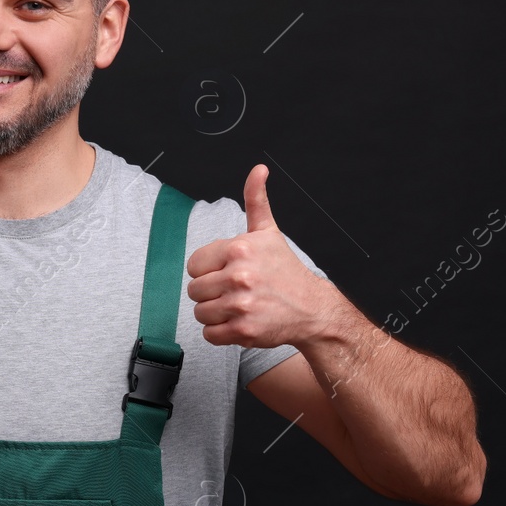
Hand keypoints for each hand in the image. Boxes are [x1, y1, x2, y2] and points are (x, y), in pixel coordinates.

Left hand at [186, 164, 333, 348]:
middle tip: (235, 291)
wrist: (311, 309)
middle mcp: (239, 276)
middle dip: (211, 293)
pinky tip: (240, 321)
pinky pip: (209, 335)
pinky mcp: (243, 330)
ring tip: (238, 306)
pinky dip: (221, 332)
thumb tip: (258, 170)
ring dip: (215, 314)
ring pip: (200, 313)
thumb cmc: (285, 271)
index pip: (194, 265)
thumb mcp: (268, 233)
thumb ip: (256, 200)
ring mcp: (240, 305)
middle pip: (194, 290)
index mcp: (239, 249)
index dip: (208, 270)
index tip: (227, 272)